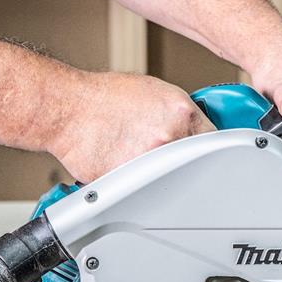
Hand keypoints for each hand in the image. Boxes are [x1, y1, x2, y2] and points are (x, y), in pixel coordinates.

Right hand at [49, 72, 214, 182]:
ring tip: (135, 155)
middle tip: (163, 154)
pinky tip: (123, 165)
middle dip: (181, 160)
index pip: (213, 138)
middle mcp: (170, 138)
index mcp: (181, 112)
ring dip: (159, 174)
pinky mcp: (131, 182)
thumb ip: (179, 113)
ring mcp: (151, 162)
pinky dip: (137, 183)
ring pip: (169, 179)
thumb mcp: (154, 91)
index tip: (210, 155)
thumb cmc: (103, 97)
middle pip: (193, 162)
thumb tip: (194, 130)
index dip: (209, 147)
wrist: (68, 109)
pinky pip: (145, 189)